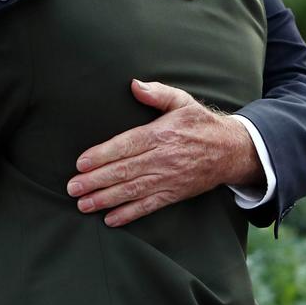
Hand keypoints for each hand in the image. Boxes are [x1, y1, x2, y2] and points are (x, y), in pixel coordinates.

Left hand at [67, 79, 263, 226]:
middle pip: (125, 170)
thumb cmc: (201, 123)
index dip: (102, 155)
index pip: (126, 145)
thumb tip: (134, 84)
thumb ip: (157, 93)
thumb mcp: (182, 101)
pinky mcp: (174, 194)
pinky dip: (129, 214)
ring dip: (106, 199)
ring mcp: (169, 178)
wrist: (232, 150)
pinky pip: (149, 206)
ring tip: (83, 204)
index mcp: (161, 134)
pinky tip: (110, 219)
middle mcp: (163, 158)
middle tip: (73, 187)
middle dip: (96, 180)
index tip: (81, 162)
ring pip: (133, 191)